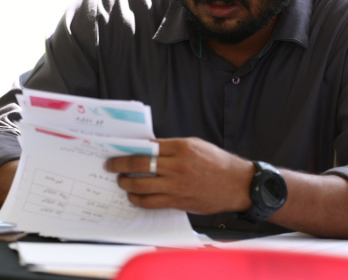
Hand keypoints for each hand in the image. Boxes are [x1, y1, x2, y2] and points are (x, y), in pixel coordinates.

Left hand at [103, 137, 253, 214]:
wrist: (237, 184)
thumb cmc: (217, 163)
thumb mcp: (196, 145)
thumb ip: (172, 147)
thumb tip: (147, 149)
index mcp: (181, 147)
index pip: (147, 147)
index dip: (128, 149)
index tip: (117, 150)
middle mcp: (177, 165)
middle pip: (139, 165)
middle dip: (120, 165)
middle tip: (110, 166)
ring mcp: (177, 185)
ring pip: (141, 185)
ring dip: (126, 183)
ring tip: (121, 181)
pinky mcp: (178, 201)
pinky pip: (151, 202)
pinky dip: (138, 199)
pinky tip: (133, 196)